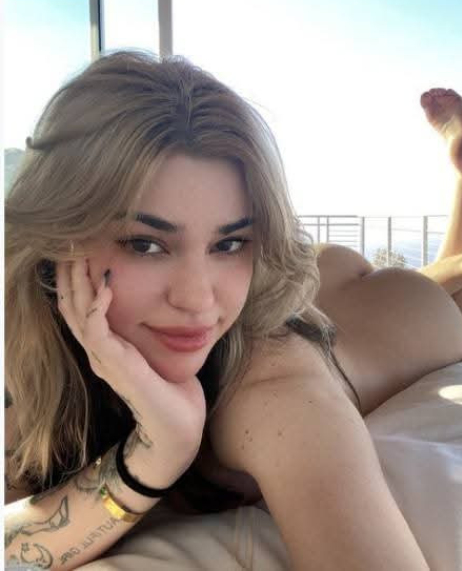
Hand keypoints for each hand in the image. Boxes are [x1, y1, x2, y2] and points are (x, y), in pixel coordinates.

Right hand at [56, 258, 206, 470]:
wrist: (178, 431)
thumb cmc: (171, 392)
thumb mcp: (158, 353)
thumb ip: (150, 333)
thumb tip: (163, 306)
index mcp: (108, 347)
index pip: (81, 306)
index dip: (77, 278)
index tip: (81, 248)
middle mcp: (100, 352)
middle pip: (72, 306)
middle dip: (70, 273)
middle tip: (70, 242)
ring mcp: (106, 360)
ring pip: (78, 314)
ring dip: (78, 282)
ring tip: (79, 253)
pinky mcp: (118, 367)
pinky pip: (98, 332)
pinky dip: (99, 306)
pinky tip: (107, 285)